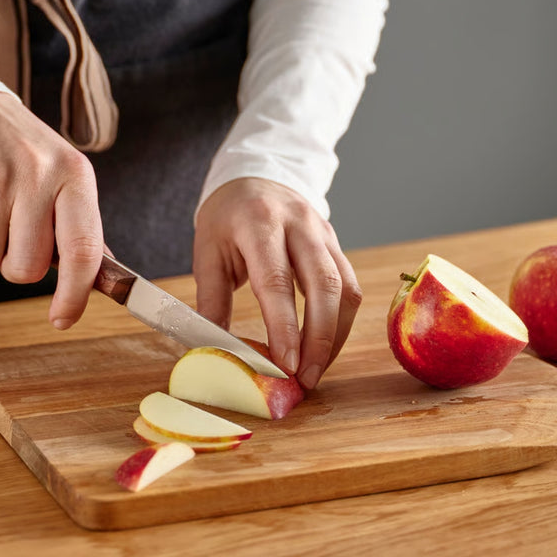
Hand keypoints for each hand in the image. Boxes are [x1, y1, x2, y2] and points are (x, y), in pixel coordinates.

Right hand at [0, 91, 103, 329]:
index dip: (74, 294)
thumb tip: (103, 276)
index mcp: (77, 177)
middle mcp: (40, 174)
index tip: (64, 319)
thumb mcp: (65, 178)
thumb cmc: (26, 153)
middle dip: (17, 263)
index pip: (83, 251)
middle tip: (15, 233)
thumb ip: (80, 226)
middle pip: (26, 268)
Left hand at [193, 177, 361, 388]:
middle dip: (320, 339)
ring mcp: (324, 233)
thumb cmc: (226, 218)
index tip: (285, 364)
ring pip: (345, 289)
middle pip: (324, 285)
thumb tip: (216, 350)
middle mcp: (299, 225)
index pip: (277, 280)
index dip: (285, 326)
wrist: (255, 178)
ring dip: (335, 335)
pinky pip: (349, 286)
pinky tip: (324, 345)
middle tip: (305, 378)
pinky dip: (340, 321)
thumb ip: (212, 300)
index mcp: (259, 222)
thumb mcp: (207, 252)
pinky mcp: (336, 244)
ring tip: (315, 370)